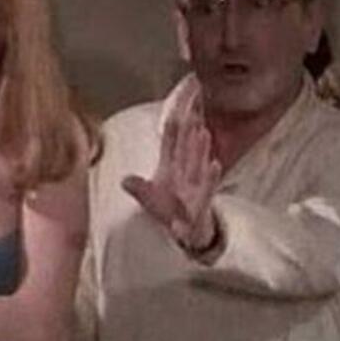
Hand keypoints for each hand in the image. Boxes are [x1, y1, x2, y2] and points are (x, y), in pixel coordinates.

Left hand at [122, 115, 221, 251]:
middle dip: (188, 131)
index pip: (170, 146)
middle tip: (190, 109)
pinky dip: (211, 178)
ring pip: (198, 165)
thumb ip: (139, 188)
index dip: (169, 129)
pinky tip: (215, 165)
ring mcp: (196, 188)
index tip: (170, 109)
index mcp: (173, 170)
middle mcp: (187, 175)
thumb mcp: (151, 199)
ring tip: (203, 132)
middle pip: (187, 150)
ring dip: (200, 149)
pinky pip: (207, 190)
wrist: (189, 232)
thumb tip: (124, 180)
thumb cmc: (171, 210)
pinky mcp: (202, 204)